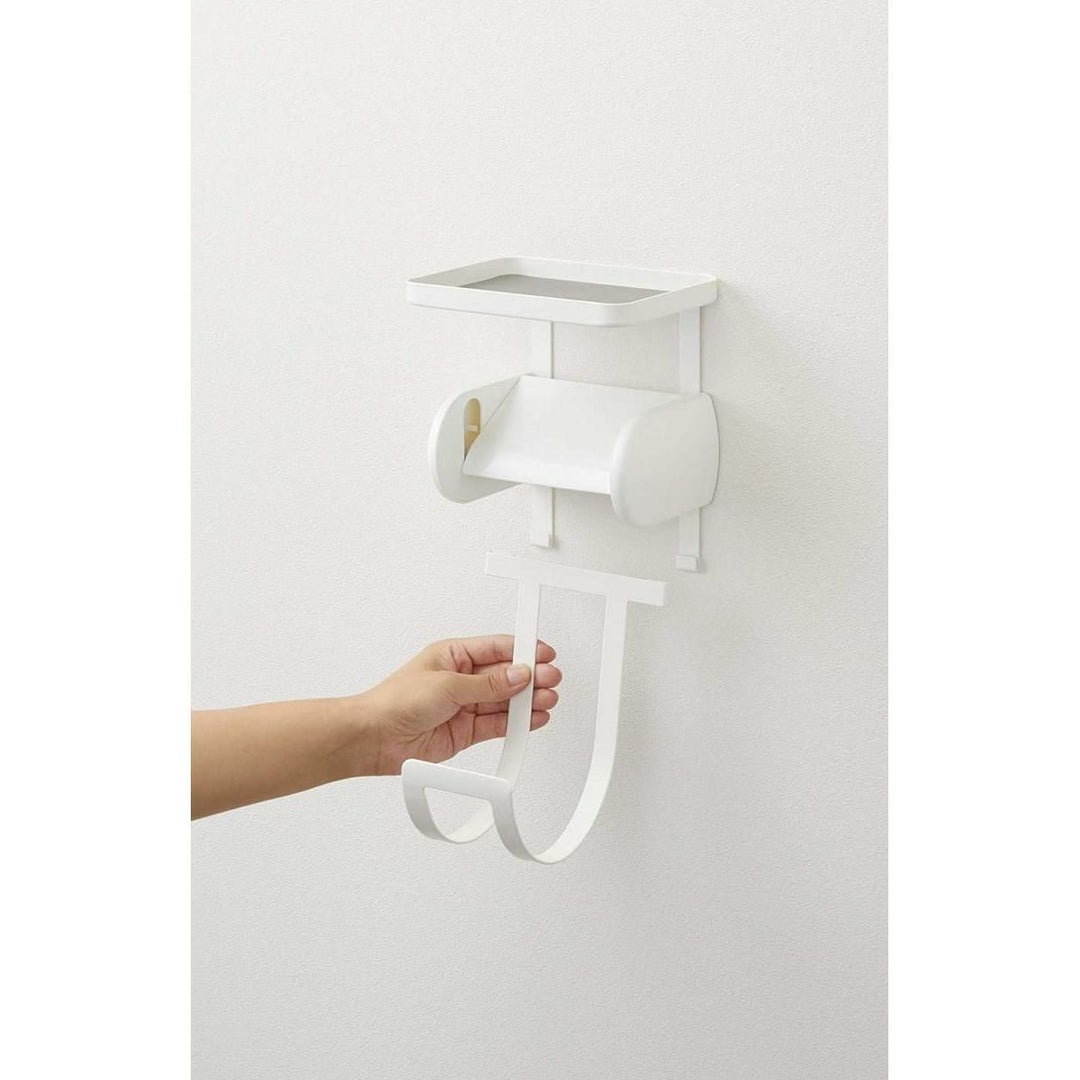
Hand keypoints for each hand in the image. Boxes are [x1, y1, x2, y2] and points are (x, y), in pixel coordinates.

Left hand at [351, 636, 561, 775]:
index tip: (544, 653)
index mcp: (454, 655)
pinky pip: (497, 724)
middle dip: (530, 677)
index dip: (523, 650)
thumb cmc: (395, 701)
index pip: (497, 648)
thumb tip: (518, 674)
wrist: (373, 738)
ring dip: (527, 701)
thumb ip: (488, 684)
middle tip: (550, 679)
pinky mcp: (466, 730)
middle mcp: (462, 679)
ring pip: (504, 701)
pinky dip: (517, 723)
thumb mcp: (447, 684)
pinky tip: (532, 719)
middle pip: (505, 675)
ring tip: (546, 701)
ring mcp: (465, 705)